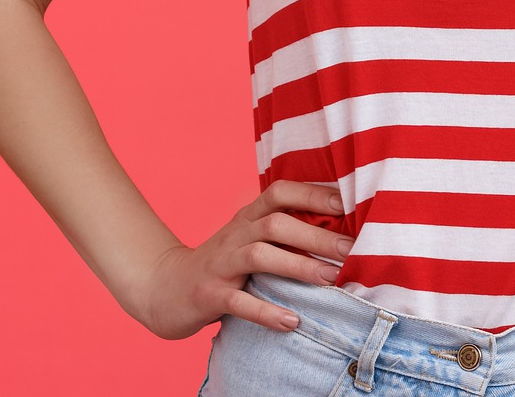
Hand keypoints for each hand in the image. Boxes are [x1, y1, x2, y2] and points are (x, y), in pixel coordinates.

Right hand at [133, 179, 351, 339]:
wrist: (164, 288)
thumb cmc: (221, 265)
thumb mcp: (248, 241)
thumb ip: (283, 234)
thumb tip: (339, 233)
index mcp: (246, 218)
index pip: (278, 192)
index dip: (311, 193)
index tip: (347, 203)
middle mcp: (234, 235)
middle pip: (275, 224)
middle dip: (315, 235)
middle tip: (351, 249)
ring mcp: (220, 264)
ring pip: (259, 256)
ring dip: (297, 266)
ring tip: (330, 279)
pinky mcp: (208, 295)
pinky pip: (238, 302)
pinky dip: (266, 311)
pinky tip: (292, 321)